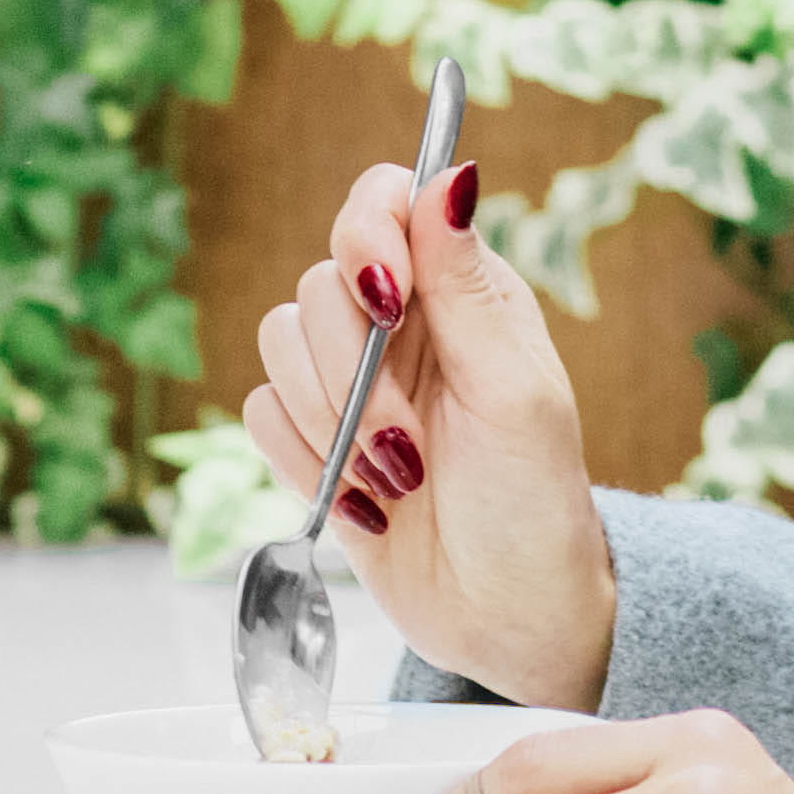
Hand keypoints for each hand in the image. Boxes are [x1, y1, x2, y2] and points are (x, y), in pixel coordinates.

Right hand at [246, 148, 617, 709]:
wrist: (508, 619)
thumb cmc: (534, 506)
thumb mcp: (515, 393)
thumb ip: (466, 285)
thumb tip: (448, 174)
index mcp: (462, 291)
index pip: (384, 202)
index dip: (367, 235)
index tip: (385, 296)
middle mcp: (401, 324)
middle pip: (318, 284)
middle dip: (354, 373)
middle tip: (410, 442)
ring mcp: (351, 381)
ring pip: (277, 344)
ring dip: (331, 424)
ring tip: (394, 481)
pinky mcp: (310, 440)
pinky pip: (259, 414)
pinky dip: (302, 462)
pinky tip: (361, 503)